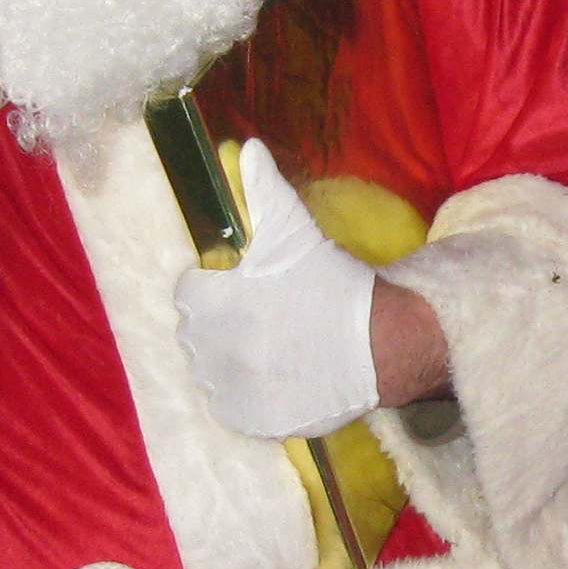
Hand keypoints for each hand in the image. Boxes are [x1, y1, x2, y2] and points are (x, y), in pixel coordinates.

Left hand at [174, 141, 379, 438]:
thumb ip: (264, 190)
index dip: (214, 285)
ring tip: (270, 347)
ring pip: (211, 371)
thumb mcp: (295, 231)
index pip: (188, 292)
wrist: (379, 345)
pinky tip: (274, 376)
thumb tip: (248, 148)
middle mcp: (210, 351)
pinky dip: (245, 394)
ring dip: (229, 359)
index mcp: (210, 303)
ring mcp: (231, 390)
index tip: (242, 285)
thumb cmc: (333, 284)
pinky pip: (230, 406)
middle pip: (197, 333)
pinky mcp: (251, 420)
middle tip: (262, 315)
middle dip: (220, 322)